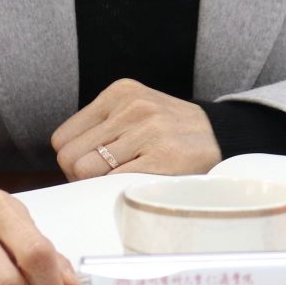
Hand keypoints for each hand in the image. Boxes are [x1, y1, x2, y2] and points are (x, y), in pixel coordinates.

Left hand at [49, 78, 221, 180]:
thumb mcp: (135, 111)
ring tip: (120, 183)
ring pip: (87, 171)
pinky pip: (115, 182)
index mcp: (119, 94)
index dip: (72, 161)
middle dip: (81, 177)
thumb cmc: (169, 131)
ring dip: (99, 186)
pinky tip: (135, 186)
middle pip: (70, 158)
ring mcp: (148, 130)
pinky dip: (118, 191)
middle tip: (104, 182)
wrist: (222, 136)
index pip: (63, 139)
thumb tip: (65, 162)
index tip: (91, 169)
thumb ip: (101, 127)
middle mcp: (132, 107)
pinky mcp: (163, 156)